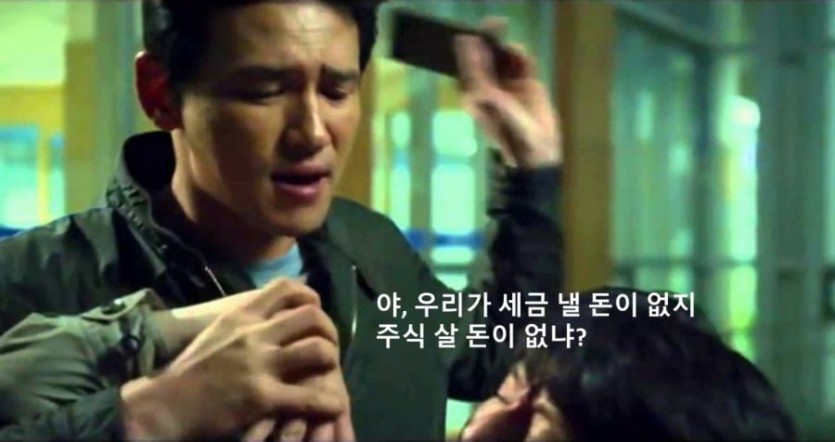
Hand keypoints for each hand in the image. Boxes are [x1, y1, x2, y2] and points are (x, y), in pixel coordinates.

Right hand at [121, 278, 344, 440]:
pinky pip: (310, 397)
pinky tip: (334, 406)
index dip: (310, 297)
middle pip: (312, 316)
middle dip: (330, 331)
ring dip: (332, 362)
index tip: (316, 311)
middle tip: (329, 348)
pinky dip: (329, 402)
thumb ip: (244, 323)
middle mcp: (254, 333)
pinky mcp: (262, 397)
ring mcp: (259, 364)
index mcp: (241, 316)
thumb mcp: (217, 333)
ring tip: (330, 375)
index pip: (286, 288)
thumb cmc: (189, 373)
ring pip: (318, 350)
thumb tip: (271, 316)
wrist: (162, 406)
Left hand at [454, 18, 562, 168]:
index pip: (468, 65)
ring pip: (505, 58)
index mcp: (476, 94)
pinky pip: (523, 63)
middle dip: (489, 40)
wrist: (538, 148)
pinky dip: (522, 56)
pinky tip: (523, 56)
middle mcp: (490, 87)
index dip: (469, 48)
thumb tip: (472, 61)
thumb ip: (485, 84)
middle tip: (496, 23)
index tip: (471, 33)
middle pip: (486, 57)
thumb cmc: (512, 132)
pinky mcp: (527, 84)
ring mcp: (508, 85)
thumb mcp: (496, 107)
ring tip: (512, 46)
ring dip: (508, 48)